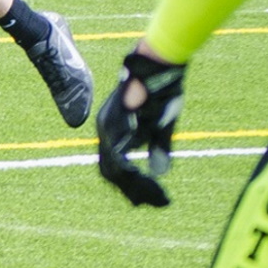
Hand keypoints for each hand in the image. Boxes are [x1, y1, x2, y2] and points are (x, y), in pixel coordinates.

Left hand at [97, 50, 185, 206]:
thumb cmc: (161, 90)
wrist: (159, 63)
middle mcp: (106, 131)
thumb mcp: (161, 124)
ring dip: (136, 188)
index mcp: (113, 131)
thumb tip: (159, 173)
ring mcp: (109, 128)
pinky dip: (136, 175)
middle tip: (158, 204)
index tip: (155, 200)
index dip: (133, 186)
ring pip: (114, 171)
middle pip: (111, 174)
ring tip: (159, 199)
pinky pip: (121, 159)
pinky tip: (153, 183)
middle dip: (134, 192)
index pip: (115, 167)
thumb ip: (158, 147)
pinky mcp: (117, 126)